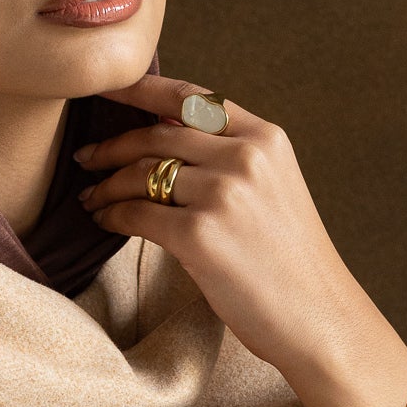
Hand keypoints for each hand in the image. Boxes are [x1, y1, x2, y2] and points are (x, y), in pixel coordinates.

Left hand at [76, 75, 406, 406]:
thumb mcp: (274, 190)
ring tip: (91, 198)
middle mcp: (245, 156)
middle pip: (156, 134)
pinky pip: (137, 215)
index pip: (191, 97)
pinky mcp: (201, 235)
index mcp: (265, 138)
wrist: (321, 318)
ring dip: (106, 185)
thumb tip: (164, 139)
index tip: (106, 88)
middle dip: (111, 145)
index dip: (141, 88)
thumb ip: (230, 159)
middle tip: (85, 158)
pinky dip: (112, 216)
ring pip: (141, 174)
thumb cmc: (291, 263)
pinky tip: (104, 222)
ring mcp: (223, 194)